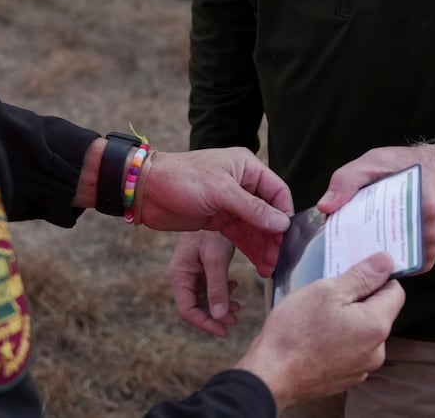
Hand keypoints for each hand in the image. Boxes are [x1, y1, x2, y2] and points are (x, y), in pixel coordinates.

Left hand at [135, 148, 291, 275]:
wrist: (146, 190)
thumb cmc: (181, 179)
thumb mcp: (220, 191)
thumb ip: (252, 208)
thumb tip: (282, 224)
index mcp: (246, 166)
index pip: (278, 191)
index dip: (285, 214)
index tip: (288, 238)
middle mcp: (242, 183)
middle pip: (268, 213)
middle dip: (274, 236)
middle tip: (277, 259)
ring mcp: (230, 202)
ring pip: (255, 227)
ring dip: (263, 247)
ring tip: (269, 268)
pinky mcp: (218, 219)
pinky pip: (241, 235)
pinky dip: (250, 249)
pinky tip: (259, 264)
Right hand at [169, 230, 243, 337]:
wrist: (214, 200)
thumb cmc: (211, 228)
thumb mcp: (215, 258)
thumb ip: (217, 288)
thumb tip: (220, 317)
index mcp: (180, 273)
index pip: (187, 310)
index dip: (205, 324)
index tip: (225, 330)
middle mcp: (184, 273)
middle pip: (196, 306)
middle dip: (216, 315)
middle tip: (236, 318)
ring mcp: (193, 267)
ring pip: (205, 295)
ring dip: (221, 303)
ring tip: (238, 306)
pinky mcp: (203, 261)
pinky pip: (211, 283)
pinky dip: (223, 289)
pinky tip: (234, 286)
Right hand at [236, 251, 404, 410]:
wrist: (272, 376)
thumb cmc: (295, 333)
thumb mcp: (326, 291)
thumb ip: (360, 276)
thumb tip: (385, 262)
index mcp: (375, 326)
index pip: (395, 291)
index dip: (377, 276)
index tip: (357, 270)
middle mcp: (376, 350)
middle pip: (378, 312)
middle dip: (358, 298)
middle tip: (329, 291)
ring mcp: (362, 367)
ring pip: (362, 331)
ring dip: (347, 319)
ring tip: (317, 315)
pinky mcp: (346, 376)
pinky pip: (350, 349)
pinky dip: (338, 338)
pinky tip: (315, 334)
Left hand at [318, 144, 434, 272]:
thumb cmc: (406, 163)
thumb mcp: (373, 161)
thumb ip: (348, 180)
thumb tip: (326, 207)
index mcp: (424, 205)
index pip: (388, 231)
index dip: (359, 239)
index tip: (340, 240)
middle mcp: (432, 229)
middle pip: (391, 251)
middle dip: (365, 251)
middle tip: (343, 248)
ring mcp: (433, 243)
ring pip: (398, 261)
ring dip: (376, 257)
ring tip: (354, 249)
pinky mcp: (430, 251)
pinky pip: (406, 264)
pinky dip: (388, 260)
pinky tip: (371, 249)